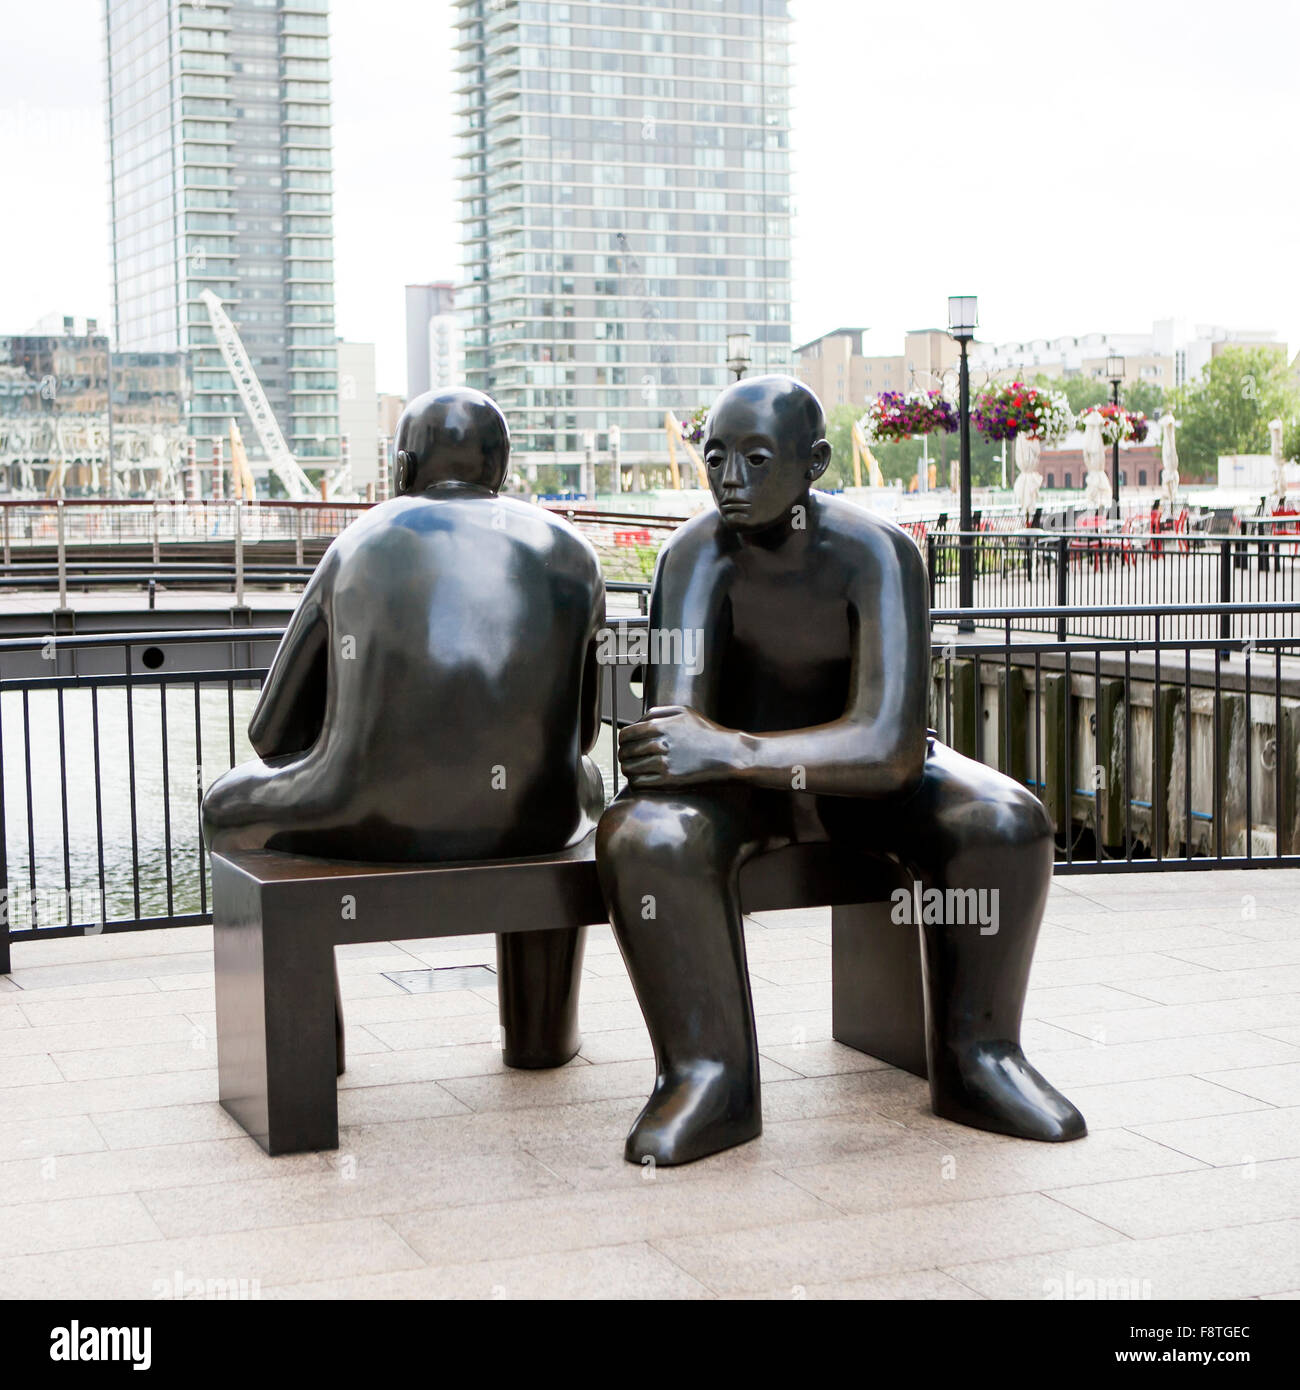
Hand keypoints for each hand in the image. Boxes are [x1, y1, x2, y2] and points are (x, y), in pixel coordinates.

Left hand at [618, 706, 737, 787]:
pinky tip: (642, 779)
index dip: (623, 741)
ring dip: (628, 770)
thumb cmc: (706, 733)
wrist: (728, 754)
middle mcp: (660, 743)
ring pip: (629, 769)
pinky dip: (636, 782)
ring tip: (635, 769)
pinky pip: (639, 783)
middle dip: (625, 756)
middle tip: (630, 759)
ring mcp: (664, 763)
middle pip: (626, 752)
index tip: (627, 745)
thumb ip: (656, 712)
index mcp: (660, 725)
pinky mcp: (669, 781)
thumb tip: (636, 722)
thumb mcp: (683, 711)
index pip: (626, 735)